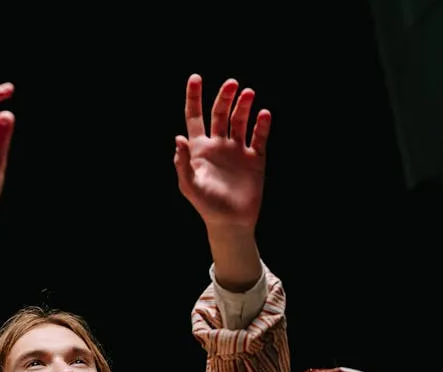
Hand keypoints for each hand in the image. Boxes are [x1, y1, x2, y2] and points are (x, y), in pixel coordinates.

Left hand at [174, 74, 271, 229]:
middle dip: (225, 98)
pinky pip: (259, 137)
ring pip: (240, 122)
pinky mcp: (255, 159)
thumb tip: (178, 138)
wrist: (231, 222)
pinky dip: (262, 125)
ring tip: (248, 93)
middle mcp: (218, 145)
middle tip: (232, 83)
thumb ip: (182, 163)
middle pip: (220, 114)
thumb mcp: (189, 185)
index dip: (194, 97)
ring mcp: (237, 151)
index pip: (195, 117)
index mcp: (199, 149)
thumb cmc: (206, 205)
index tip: (195, 77)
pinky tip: (264, 114)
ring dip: (244, 107)